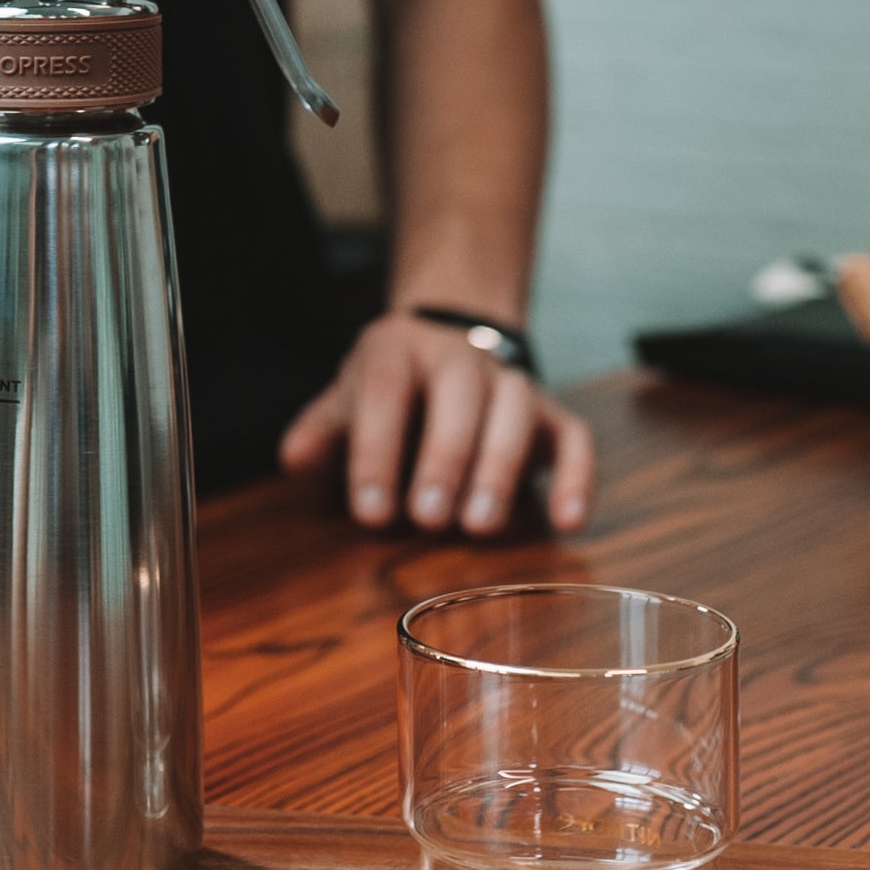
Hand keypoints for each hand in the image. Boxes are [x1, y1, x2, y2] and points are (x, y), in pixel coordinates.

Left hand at [279, 313, 594, 536]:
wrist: (446, 343)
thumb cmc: (389, 387)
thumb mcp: (346, 399)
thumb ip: (322, 429)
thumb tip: (291, 458)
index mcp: (398, 350)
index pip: (385, 388)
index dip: (376, 449)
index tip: (369, 512)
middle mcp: (459, 357)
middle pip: (459, 392)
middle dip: (444, 457)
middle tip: (428, 519)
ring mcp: (510, 382)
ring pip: (516, 408)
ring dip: (500, 466)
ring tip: (479, 527)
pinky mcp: (551, 413)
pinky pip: (575, 437)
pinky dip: (578, 477)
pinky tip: (567, 522)